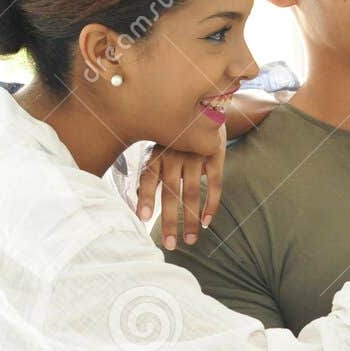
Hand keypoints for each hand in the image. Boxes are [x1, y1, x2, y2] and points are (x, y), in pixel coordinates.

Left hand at [135, 130, 224, 249]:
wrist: (203, 105)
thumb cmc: (174, 136)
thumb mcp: (158, 146)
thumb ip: (150, 170)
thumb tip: (134, 200)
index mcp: (157, 152)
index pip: (148, 177)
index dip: (145, 197)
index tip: (143, 219)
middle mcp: (175, 153)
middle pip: (171, 192)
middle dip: (169, 221)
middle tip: (169, 245)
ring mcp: (196, 154)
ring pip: (192, 192)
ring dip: (191, 220)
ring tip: (189, 241)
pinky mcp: (216, 154)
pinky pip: (214, 184)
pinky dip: (211, 205)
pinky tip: (207, 223)